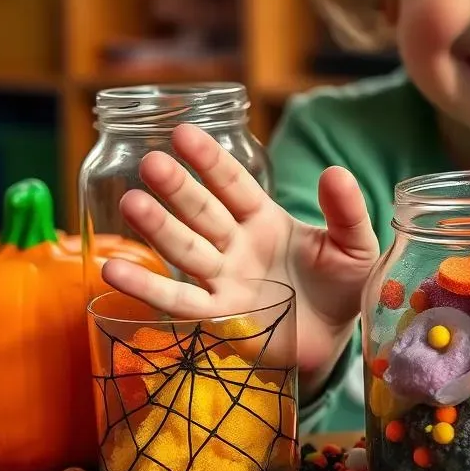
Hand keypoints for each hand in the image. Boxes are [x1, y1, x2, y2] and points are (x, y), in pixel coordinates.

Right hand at [101, 124, 378, 392]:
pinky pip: (180, 302)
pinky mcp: (220, 317)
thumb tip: (335, 171)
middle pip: (202, 212)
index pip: (234, 185)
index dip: (211, 161)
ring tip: (132, 204)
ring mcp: (223, 279)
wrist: (336, 337)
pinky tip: (113, 272)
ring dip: (158, 228)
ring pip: (186, 250)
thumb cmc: (342, 283)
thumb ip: (346, 210)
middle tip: (151, 162)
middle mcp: (236, 244)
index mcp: (265, 219)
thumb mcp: (356, 244)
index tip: (185, 133)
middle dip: (178, 188)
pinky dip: (148, 289)